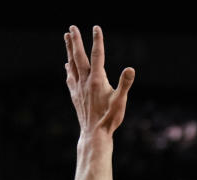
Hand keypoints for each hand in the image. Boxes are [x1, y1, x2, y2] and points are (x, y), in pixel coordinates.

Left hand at [65, 25, 134, 139]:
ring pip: (72, 64)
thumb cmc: (109, 118)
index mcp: (97, 80)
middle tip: (72, 27)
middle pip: (79, 57)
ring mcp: (78, 88)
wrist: (94, 134)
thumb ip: (125, 84)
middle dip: (76, 41)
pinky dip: (68, 68)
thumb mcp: (121, 101)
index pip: (97, 56)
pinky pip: (70, 77)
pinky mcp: (75, 95)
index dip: (97, 41)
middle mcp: (85, 81)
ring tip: (66, 38)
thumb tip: (130, 68)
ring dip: (69, 50)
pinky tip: (67, 65)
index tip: (96, 28)